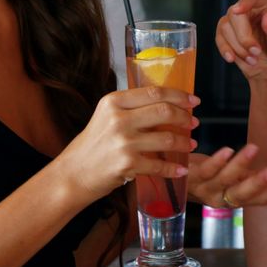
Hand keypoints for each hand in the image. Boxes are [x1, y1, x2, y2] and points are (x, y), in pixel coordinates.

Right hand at [58, 87, 198, 200]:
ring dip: (184, 142)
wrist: (73, 174)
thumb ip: (131, 108)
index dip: (179, 95)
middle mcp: (118, 119)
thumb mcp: (106, 117)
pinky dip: (174, 168)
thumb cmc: (92, 145)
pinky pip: (160, 164)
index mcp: (113, 102)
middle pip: (164, 111)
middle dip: (185, 117)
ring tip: (190, 144)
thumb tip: (166, 104)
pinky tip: (180, 169)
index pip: (154, 92)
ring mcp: (123, 142)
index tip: (193, 101)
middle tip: (193, 122)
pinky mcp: (128, 164)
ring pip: (167, 138)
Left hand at [188, 144, 266, 207]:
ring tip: (254, 149)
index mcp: (233, 201)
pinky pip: (206, 170)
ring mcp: (205, 188)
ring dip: (240, 164)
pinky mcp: (192, 176)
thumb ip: (254, 179)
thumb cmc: (207, 175)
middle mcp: (219, 199)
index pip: (257, 200)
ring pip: (225, 179)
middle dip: (259, 183)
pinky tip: (228, 150)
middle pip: (242, 194)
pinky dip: (217, 161)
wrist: (173, 178)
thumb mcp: (232, 179)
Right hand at [215, 0, 266, 84]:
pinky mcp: (227, 35)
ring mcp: (236, 22)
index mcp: (266, 4)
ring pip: (225, 27)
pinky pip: (219, 39)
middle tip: (256, 51)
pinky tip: (233, 58)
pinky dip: (226, 50)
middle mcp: (249, 10)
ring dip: (238, 47)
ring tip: (253, 58)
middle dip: (244, 37)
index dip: (244, 2)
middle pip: (235, 14)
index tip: (240, 10)